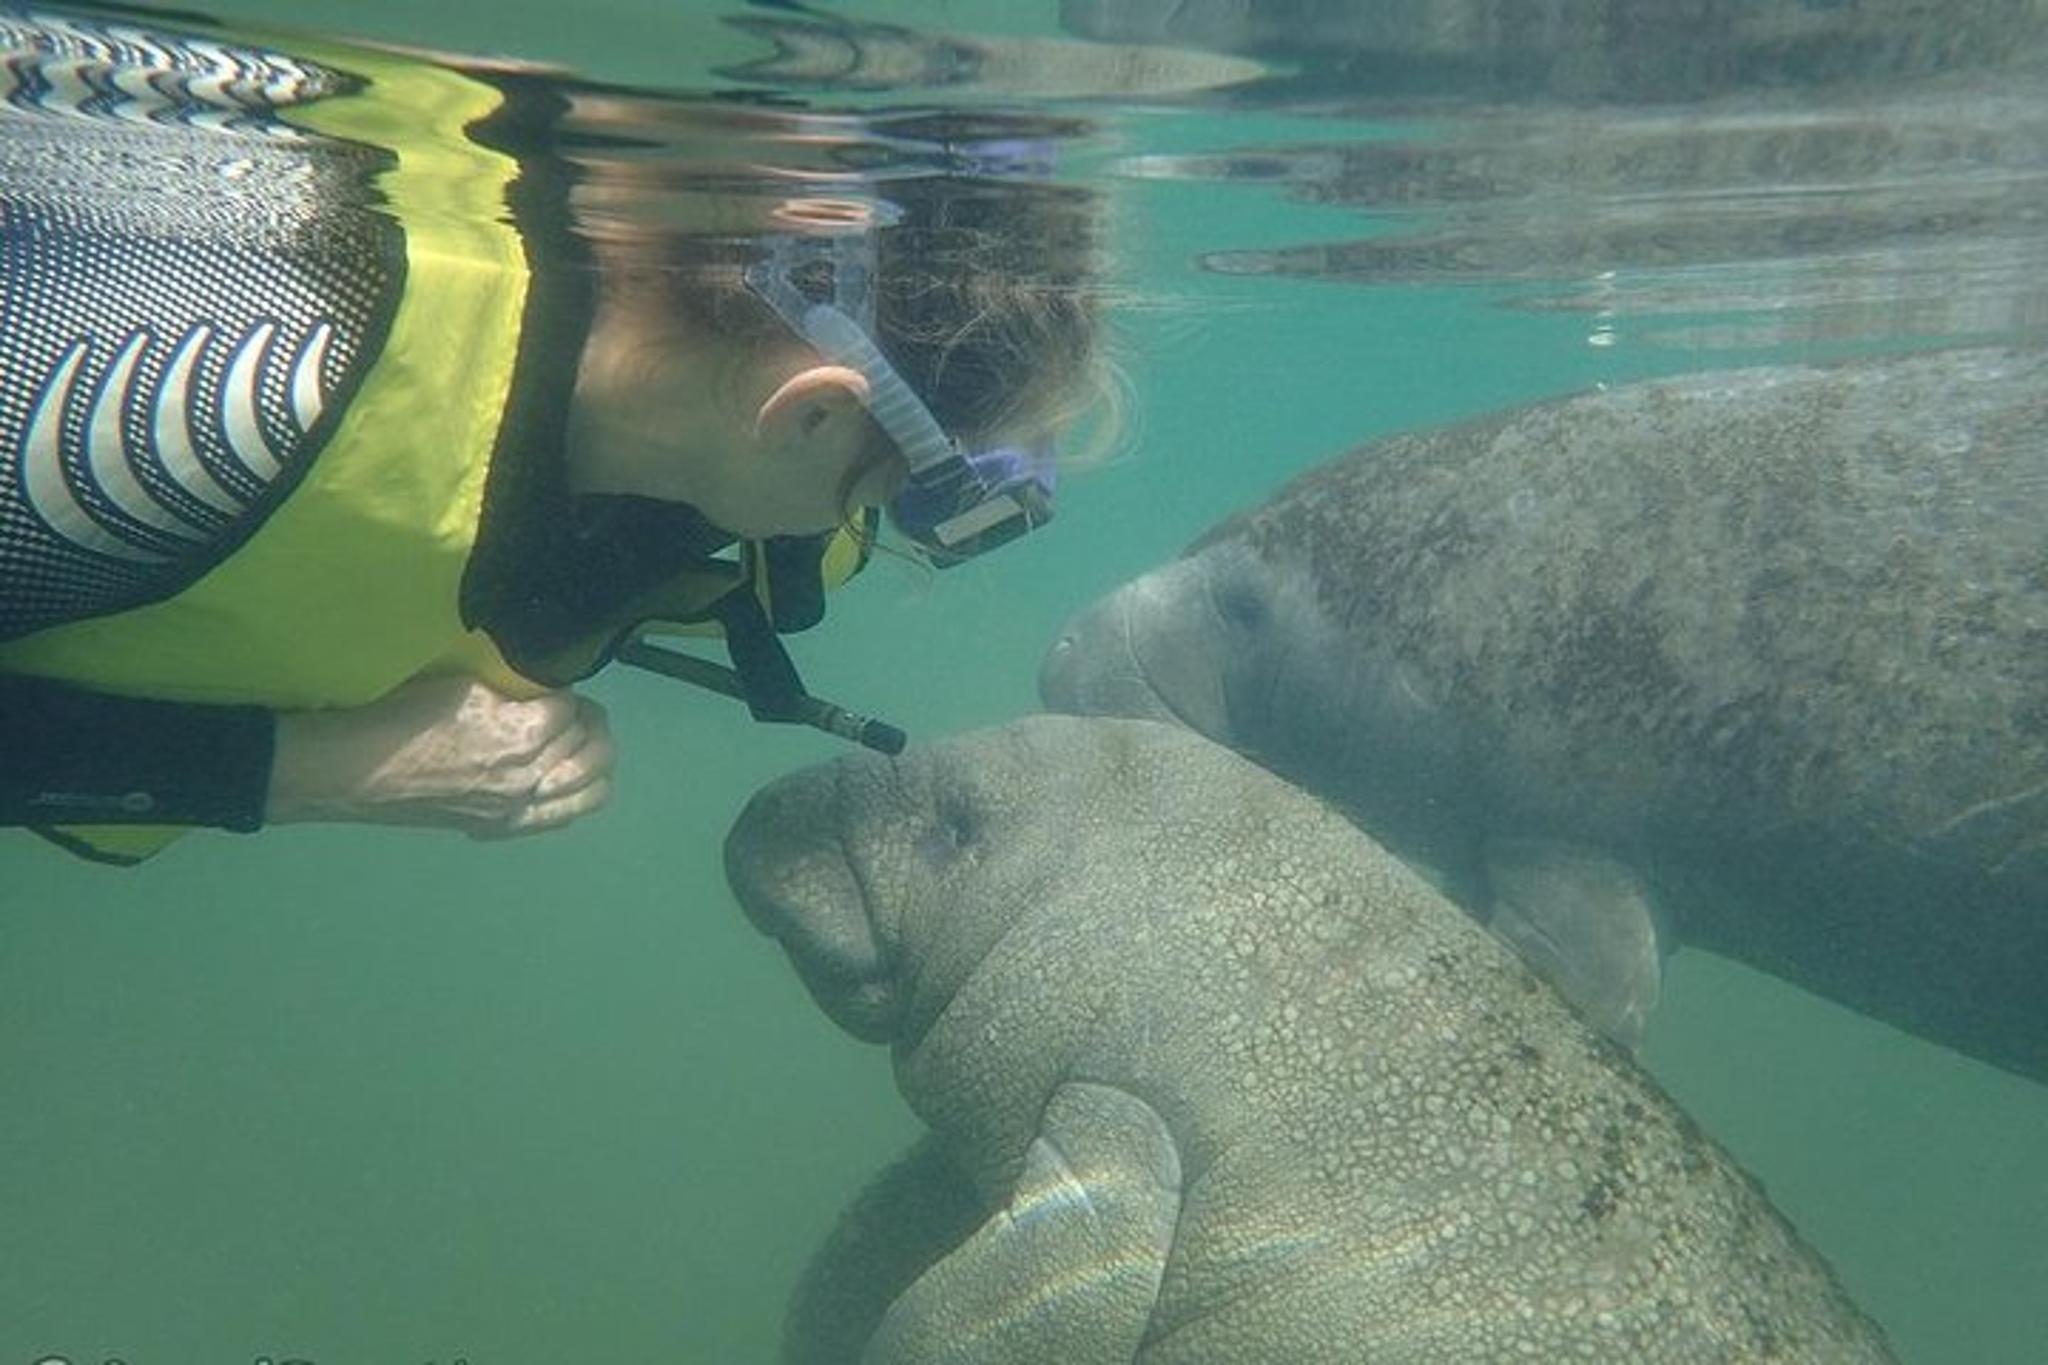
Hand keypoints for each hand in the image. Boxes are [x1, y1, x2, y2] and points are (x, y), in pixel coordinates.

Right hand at [266, 676, 613, 837]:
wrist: (354, 771)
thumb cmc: (400, 716)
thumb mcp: (463, 687)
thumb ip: (515, 690)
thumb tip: (546, 691)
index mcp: (522, 735)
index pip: (573, 709)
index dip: (566, 694)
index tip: (552, 688)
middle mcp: (529, 777)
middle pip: (596, 750)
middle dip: (592, 724)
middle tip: (575, 711)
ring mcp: (518, 808)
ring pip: (592, 789)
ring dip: (595, 760)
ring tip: (580, 743)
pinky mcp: (502, 827)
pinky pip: (563, 817)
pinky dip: (575, 795)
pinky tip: (564, 779)